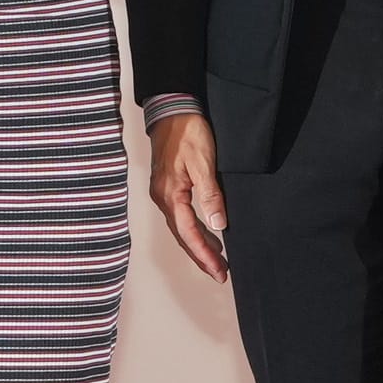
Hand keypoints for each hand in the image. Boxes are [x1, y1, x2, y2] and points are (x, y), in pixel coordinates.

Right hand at [148, 114, 228, 281]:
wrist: (172, 109)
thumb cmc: (187, 132)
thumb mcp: (203, 163)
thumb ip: (211, 195)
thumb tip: (218, 224)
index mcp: (170, 194)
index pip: (189, 233)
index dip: (205, 254)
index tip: (219, 269)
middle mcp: (163, 197)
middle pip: (182, 236)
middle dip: (201, 256)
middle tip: (219, 273)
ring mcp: (163, 192)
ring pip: (181, 227)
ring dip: (198, 245)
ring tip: (216, 260)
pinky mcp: (168, 186)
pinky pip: (180, 216)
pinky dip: (193, 229)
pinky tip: (205, 233)